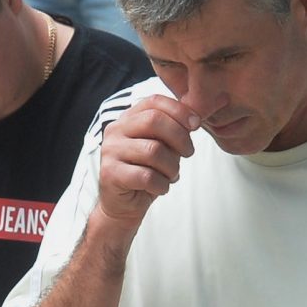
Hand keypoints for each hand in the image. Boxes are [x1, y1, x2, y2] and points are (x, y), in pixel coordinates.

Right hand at [93, 96, 198, 232]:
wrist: (123, 205)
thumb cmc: (146, 172)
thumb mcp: (163, 147)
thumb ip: (174, 131)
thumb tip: (196, 119)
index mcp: (128, 118)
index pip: (154, 101)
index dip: (179, 110)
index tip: (196, 124)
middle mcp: (115, 130)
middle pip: (153, 121)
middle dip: (179, 137)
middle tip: (188, 153)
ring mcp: (110, 151)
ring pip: (153, 151)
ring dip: (172, 166)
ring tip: (171, 175)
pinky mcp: (110, 174)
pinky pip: (146, 176)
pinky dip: (162, 185)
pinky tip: (161, 188)